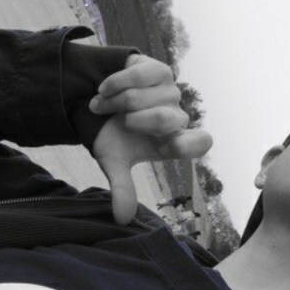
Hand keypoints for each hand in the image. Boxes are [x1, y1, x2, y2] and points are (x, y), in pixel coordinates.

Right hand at [89, 54, 212, 224]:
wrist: (89, 97)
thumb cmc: (109, 133)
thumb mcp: (113, 161)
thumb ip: (122, 188)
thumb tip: (122, 219)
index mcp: (171, 143)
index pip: (200, 142)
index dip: (193, 141)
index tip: (167, 143)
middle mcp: (176, 117)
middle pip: (169, 118)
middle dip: (134, 119)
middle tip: (120, 121)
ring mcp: (170, 92)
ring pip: (149, 96)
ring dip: (119, 101)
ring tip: (107, 105)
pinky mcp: (158, 69)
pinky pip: (141, 74)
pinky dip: (117, 83)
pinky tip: (106, 89)